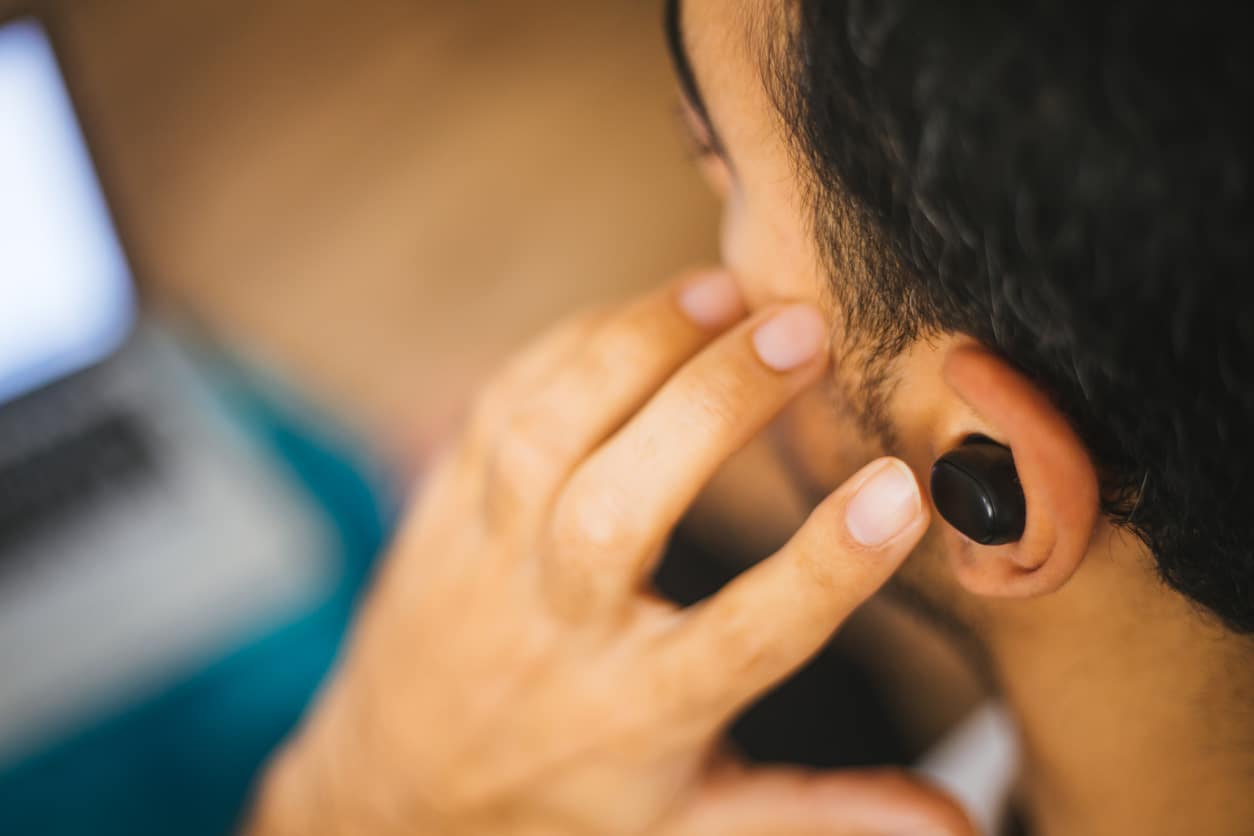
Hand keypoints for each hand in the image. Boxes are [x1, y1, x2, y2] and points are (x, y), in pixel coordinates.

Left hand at [248, 271, 971, 835]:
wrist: (392, 794)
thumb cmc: (561, 803)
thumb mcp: (693, 825)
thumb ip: (820, 811)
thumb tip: (956, 827)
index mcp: (637, 712)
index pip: (743, 638)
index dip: (825, 567)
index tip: (898, 490)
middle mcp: (556, 629)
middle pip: (620, 509)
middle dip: (713, 408)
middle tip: (802, 332)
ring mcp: (487, 561)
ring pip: (545, 437)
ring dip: (634, 348)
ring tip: (723, 294)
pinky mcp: (443, 508)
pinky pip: (499, 408)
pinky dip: (572, 345)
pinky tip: (643, 315)